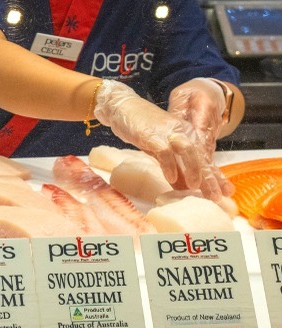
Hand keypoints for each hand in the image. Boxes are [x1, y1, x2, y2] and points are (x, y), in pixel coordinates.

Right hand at [92, 79, 226, 200]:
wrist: (123, 108)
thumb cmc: (142, 129)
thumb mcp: (161, 150)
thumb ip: (174, 166)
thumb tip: (183, 187)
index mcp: (187, 135)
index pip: (205, 159)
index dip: (215, 176)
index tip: (225, 192)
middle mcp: (182, 133)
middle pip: (200, 157)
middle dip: (210, 178)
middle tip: (216, 197)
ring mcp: (168, 133)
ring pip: (188, 151)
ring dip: (193, 169)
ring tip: (195, 187)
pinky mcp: (152, 135)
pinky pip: (164, 151)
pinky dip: (169, 165)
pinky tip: (171, 178)